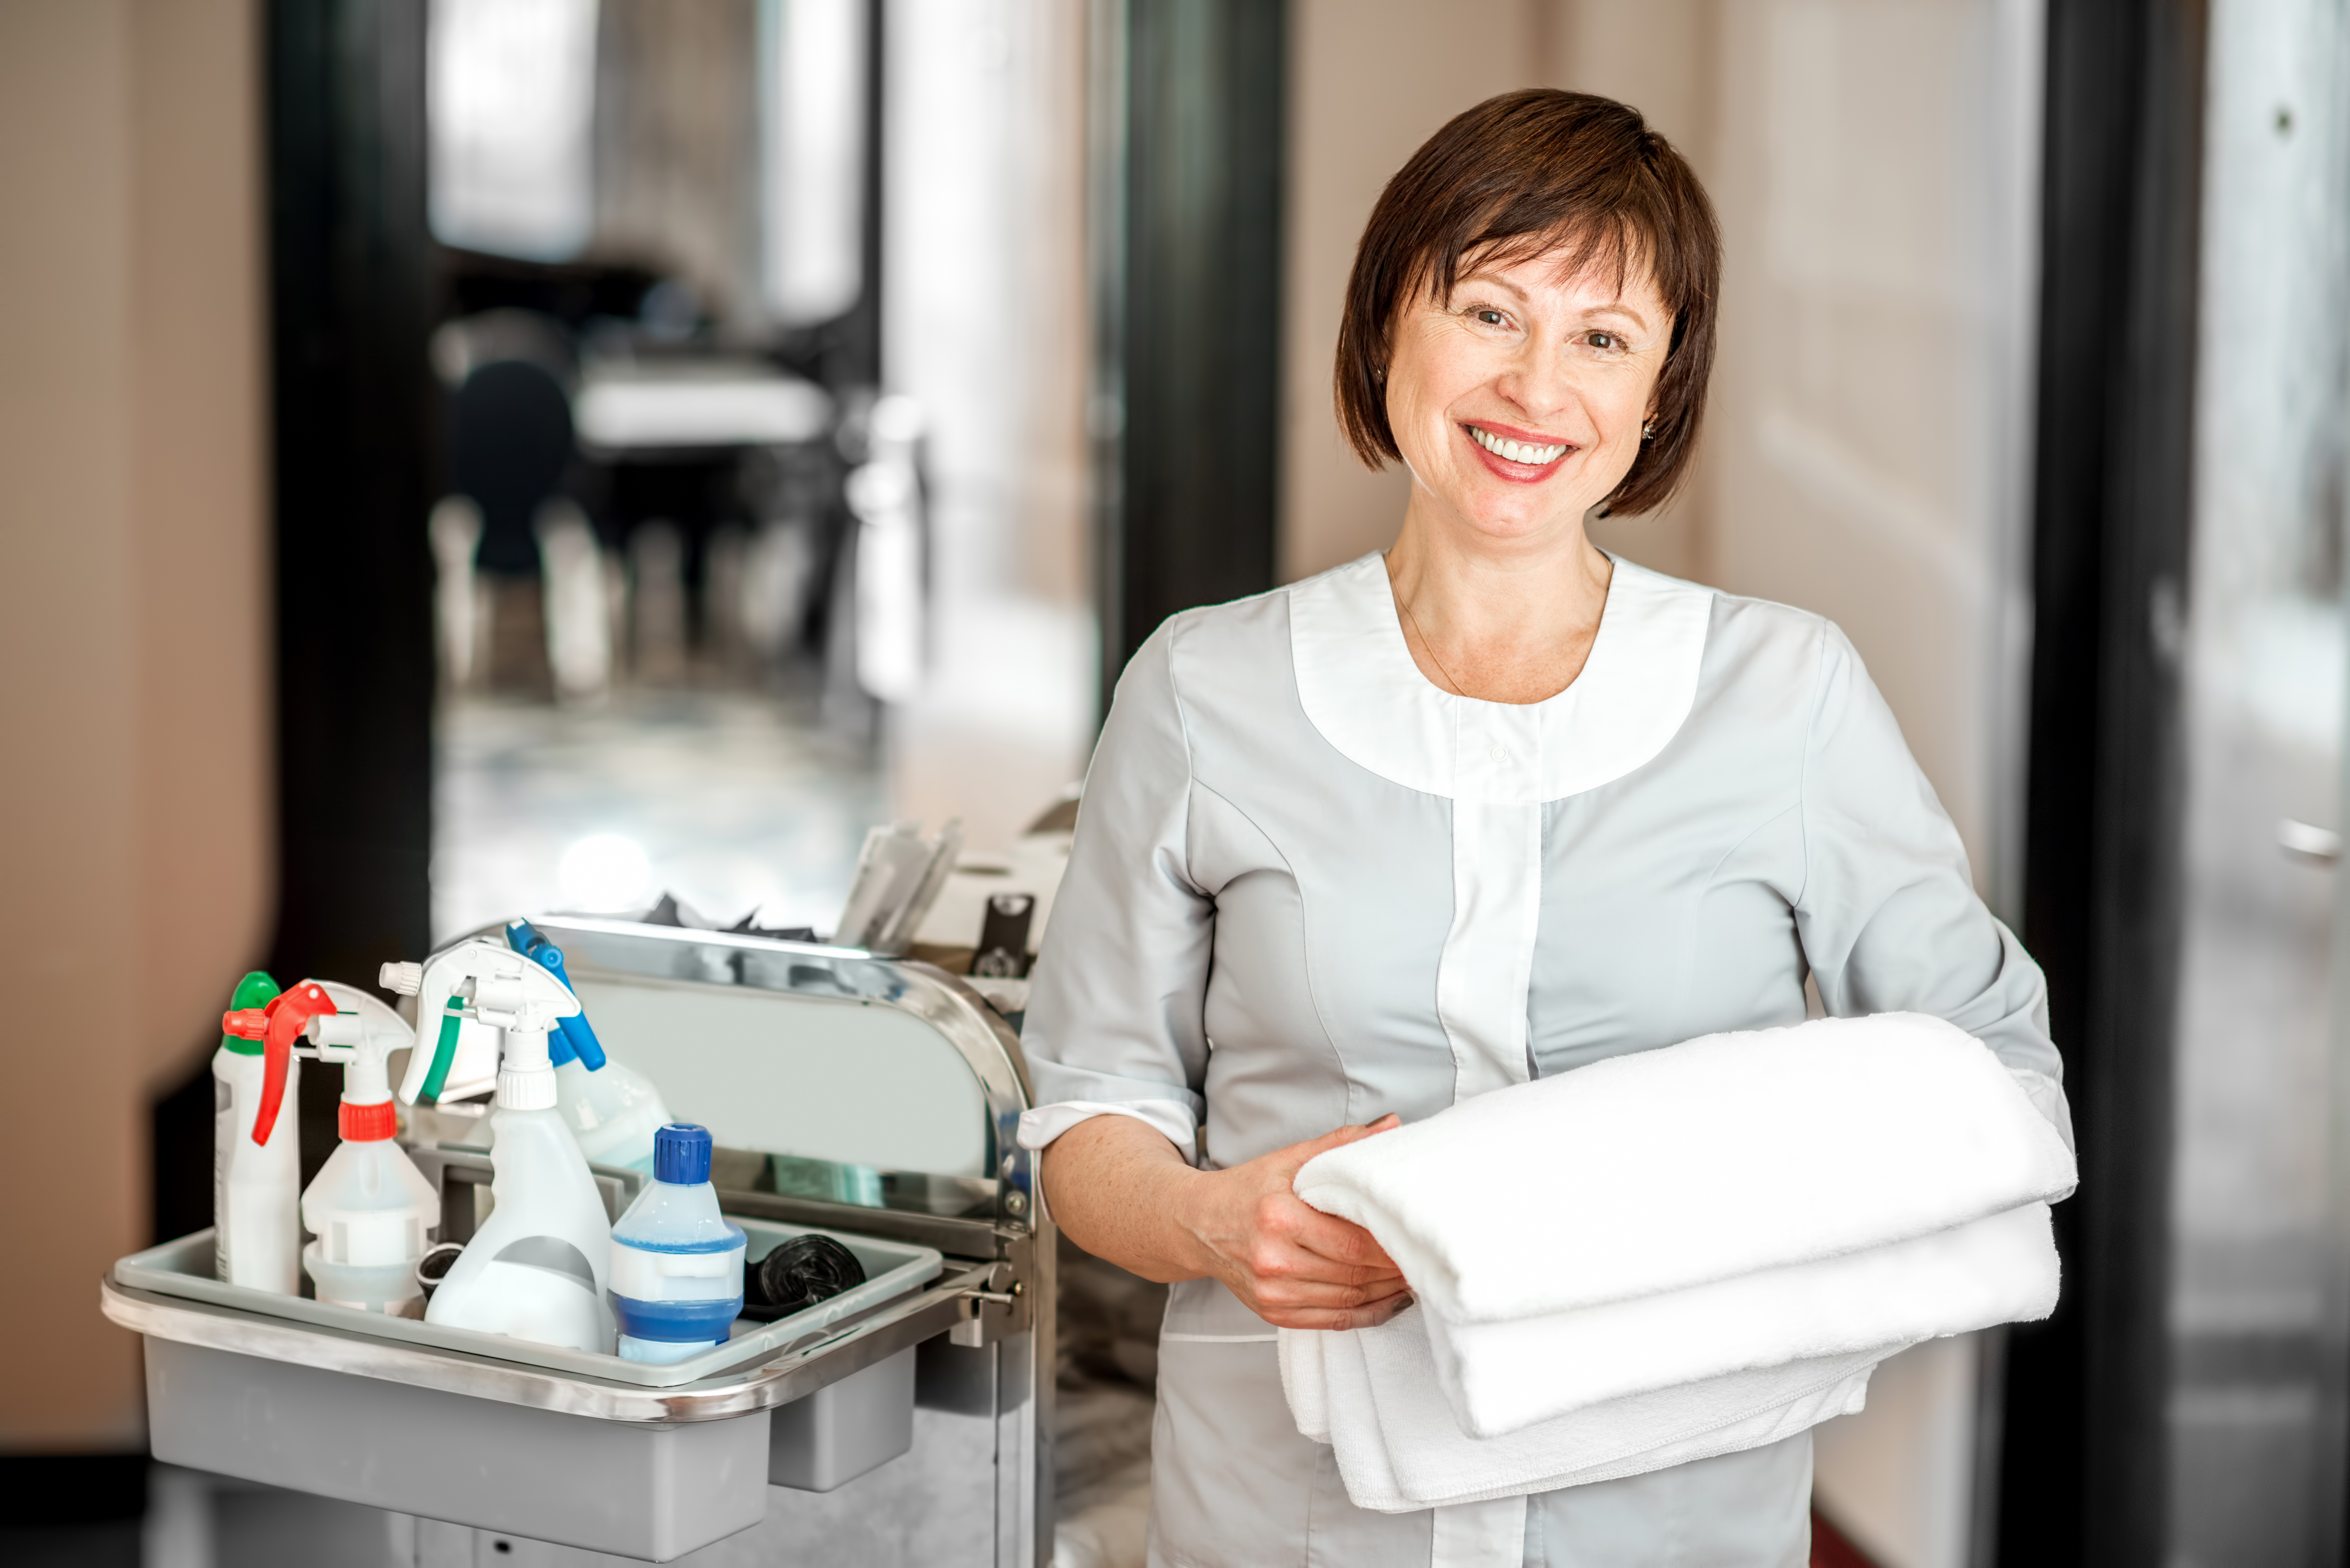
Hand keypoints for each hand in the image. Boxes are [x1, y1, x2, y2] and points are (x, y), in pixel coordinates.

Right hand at [1172, 1117, 1410, 1330]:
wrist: (1197, 1223)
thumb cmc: (1247, 1189)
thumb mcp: (1289, 1159)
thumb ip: (1340, 1145)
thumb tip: (1391, 1126)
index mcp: (1279, 1217)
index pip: (1352, 1243)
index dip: (1390, 1246)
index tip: (1416, 1237)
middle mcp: (1272, 1260)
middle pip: (1353, 1275)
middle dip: (1394, 1269)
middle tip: (1424, 1259)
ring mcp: (1271, 1292)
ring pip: (1346, 1301)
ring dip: (1387, 1293)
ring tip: (1413, 1277)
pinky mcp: (1272, 1312)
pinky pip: (1332, 1321)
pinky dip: (1366, 1313)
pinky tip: (1387, 1299)